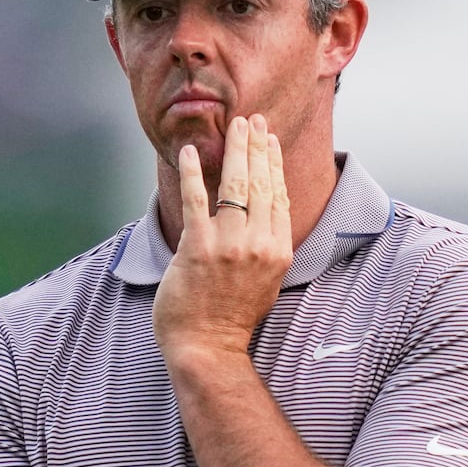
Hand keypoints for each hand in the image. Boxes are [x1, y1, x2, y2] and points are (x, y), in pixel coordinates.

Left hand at [153, 114, 292, 357]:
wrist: (207, 347)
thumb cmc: (233, 318)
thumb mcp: (267, 282)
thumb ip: (269, 249)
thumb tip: (268, 219)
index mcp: (278, 251)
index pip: (279, 196)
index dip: (274, 164)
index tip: (270, 140)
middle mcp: (258, 245)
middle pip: (261, 184)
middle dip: (256, 146)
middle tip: (252, 120)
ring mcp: (229, 246)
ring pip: (235, 186)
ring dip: (234, 151)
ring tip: (232, 126)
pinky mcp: (198, 249)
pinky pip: (196, 202)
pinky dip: (192, 174)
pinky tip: (188, 153)